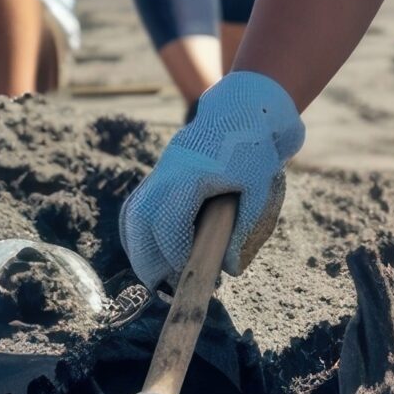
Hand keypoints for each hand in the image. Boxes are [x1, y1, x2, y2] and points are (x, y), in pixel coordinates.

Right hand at [119, 72, 303, 287]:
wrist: (248, 107)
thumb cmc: (257, 147)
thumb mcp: (260, 189)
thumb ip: (243, 230)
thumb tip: (227, 268)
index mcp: (191, 174)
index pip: (168, 224)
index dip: (174, 256)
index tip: (191, 276)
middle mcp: (169, 171)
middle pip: (139, 221)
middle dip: (146, 258)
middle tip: (164, 286)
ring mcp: (163, 169)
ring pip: (133, 213)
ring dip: (139, 246)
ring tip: (156, 274)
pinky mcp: (164, 171)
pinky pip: (140, 204)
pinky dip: (140, 230)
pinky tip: (154, 250)